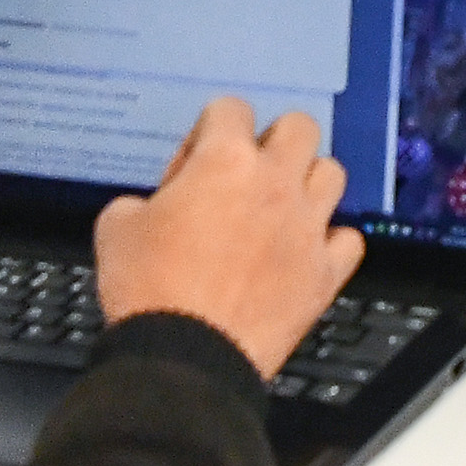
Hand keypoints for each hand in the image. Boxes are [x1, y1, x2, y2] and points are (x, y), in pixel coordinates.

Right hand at [93, 96, 365, 376]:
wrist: (185, 356)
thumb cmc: (150, 292)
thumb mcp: (116, 227)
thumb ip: (141, 200)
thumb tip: (150, 208)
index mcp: (224, 161)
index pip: (231, 108)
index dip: (208, 131)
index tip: (196, 161)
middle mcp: (274, 185)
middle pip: (300, 126)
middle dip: (274, 139)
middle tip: (249, 170)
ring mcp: (305, 228)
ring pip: (333, 174)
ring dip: (308, 182)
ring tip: (281, 205)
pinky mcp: (323, 273)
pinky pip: (349, 240)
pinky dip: (332, 241)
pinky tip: (306, 250)